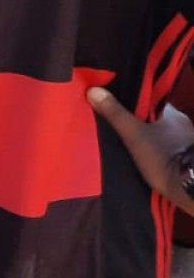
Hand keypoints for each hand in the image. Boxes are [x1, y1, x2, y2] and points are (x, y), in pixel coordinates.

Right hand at [90, 88, 193, 215]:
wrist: (187, 187)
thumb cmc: (161, 156)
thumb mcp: (133, 135)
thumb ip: (115, 114)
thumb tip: (93, 90)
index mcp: (171, 112)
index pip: (149, 100)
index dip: (133, 102)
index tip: (117, 106)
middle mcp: (182, 123)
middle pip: (155, 117)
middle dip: (140, 121)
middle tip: (120, 126)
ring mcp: (187, 141)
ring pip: (162, 133)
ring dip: (150, 137)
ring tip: (130, 143)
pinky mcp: (187, 158)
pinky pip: (168, 147)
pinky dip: (158, 150)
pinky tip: (146, 157)